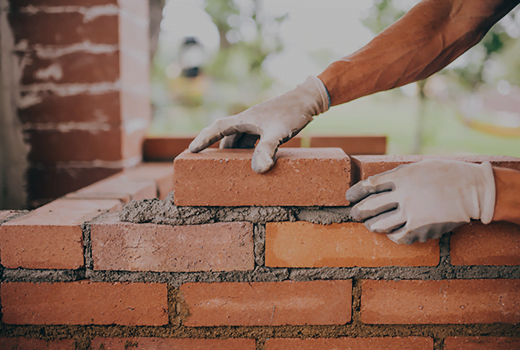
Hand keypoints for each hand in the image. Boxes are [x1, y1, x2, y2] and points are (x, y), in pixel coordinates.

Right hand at [189, 76, 329, 172]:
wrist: (309, 99)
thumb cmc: (292, 113)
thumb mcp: (278, 132)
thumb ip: (267, 149)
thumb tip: (259, 169)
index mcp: (244, 119)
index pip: (217, 128)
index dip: (204, 139)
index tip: (191, 150)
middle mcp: (248, 120)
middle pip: (226, 135)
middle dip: (216, 148)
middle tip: (207, 163)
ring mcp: (258, 122)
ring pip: (239, 138)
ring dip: (233, 150)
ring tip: (230, 165)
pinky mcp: (268, 125)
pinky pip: (251, 139)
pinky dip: (247, 149)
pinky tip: (253, 159)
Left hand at [346, 159, 495, 244]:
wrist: (474, 191)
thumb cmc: (446, 175)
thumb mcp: (419, 166)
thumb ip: (398, 175)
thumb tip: (377, 184)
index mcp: (402, 176)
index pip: (369, 185)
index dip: (355, 192)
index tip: (349, 197)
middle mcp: (403, 195)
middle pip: (369, 207)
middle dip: (357, 212)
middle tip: (354, 214)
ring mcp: (412, 214)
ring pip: (379, 225)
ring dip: (371, 226)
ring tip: (370, 225)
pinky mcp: (421, 229)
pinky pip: (397, 237)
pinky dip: (391, 235)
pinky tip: (391, 233)